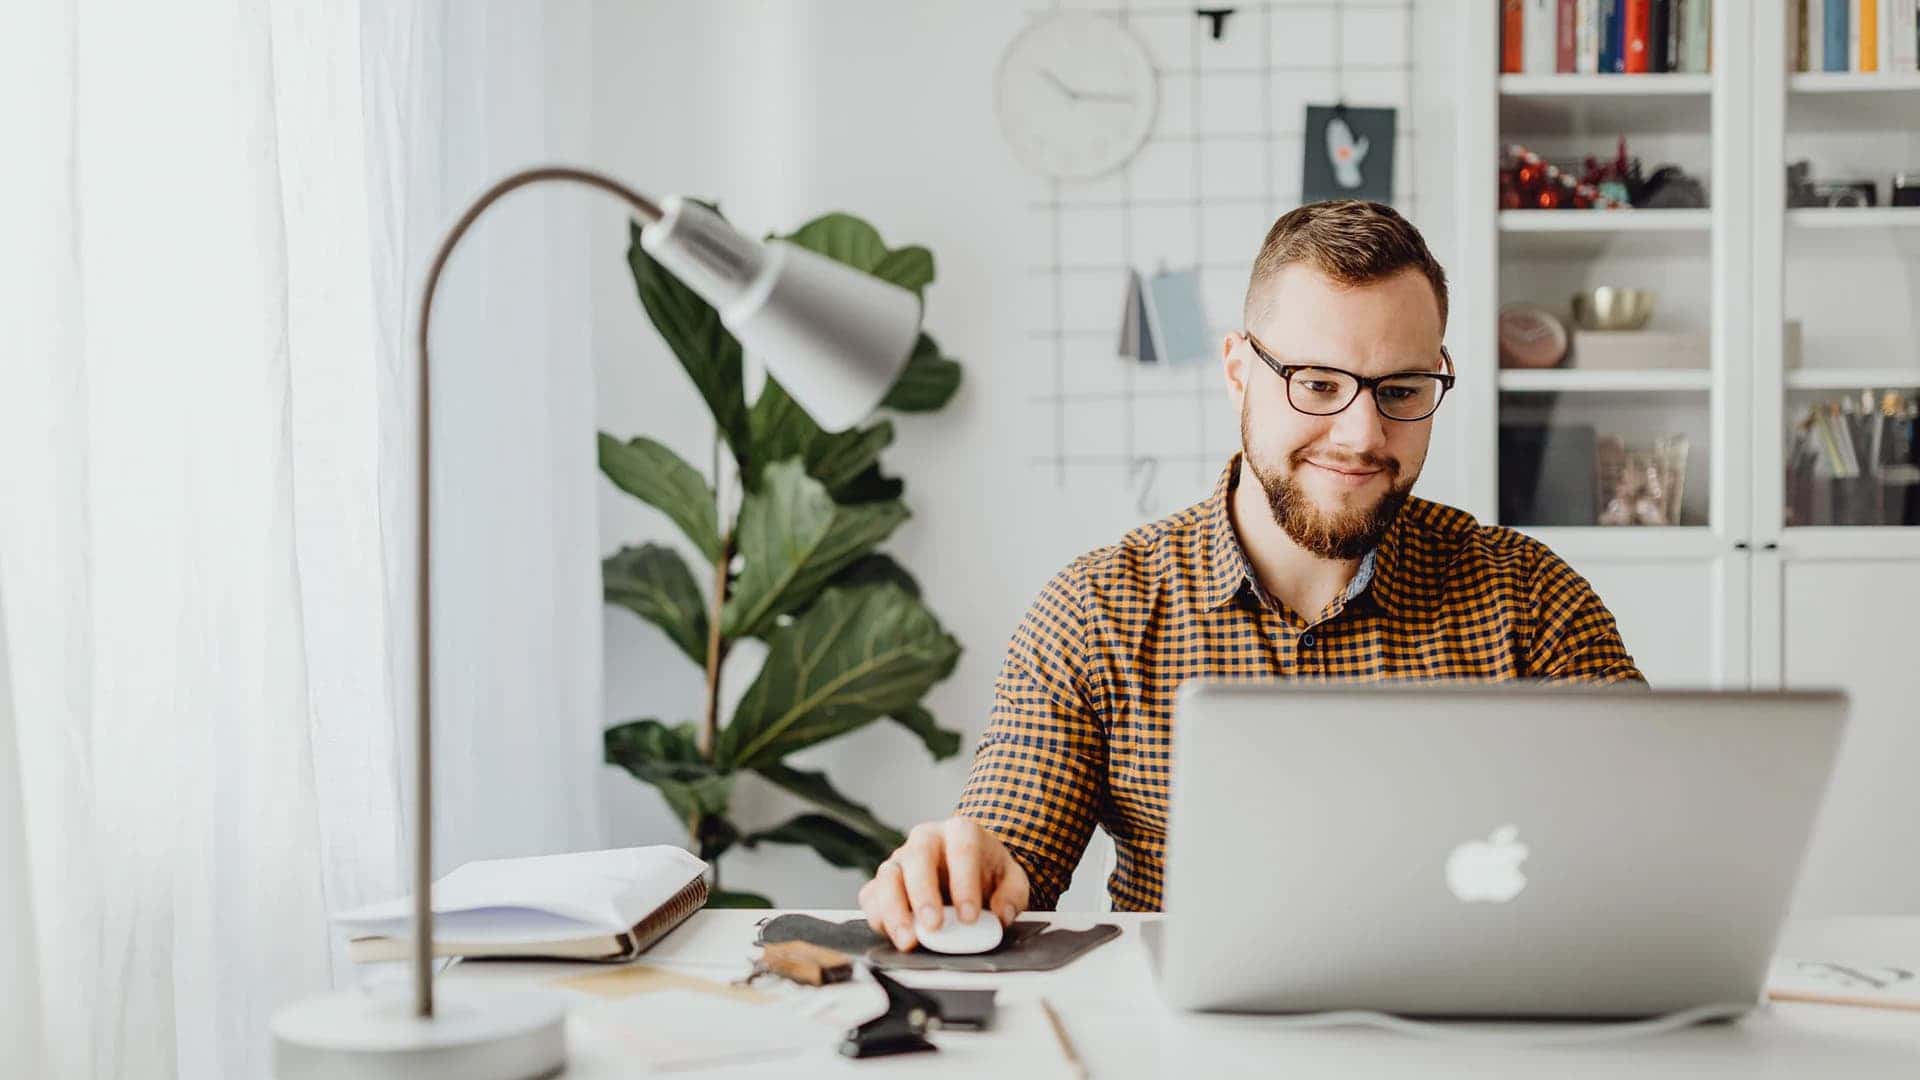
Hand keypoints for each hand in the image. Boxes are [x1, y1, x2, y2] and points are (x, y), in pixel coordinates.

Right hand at [857, 817, 1030, 951]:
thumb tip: (1000, 915)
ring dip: (895, 910)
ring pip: (888, 877)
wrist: (968, 870)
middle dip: (923, 894)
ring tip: (909, 940)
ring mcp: (901, 859)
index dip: (964, 883)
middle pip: (917, 857)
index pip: (961, 850)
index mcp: (960, 832)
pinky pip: (871, 896)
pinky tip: (893, 935)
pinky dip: (878, 917)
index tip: (970, 917)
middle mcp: (926, 839)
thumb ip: (1012, 895)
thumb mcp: (1011, 879)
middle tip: (933, 926)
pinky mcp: (883, 882)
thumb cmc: (987, 872)